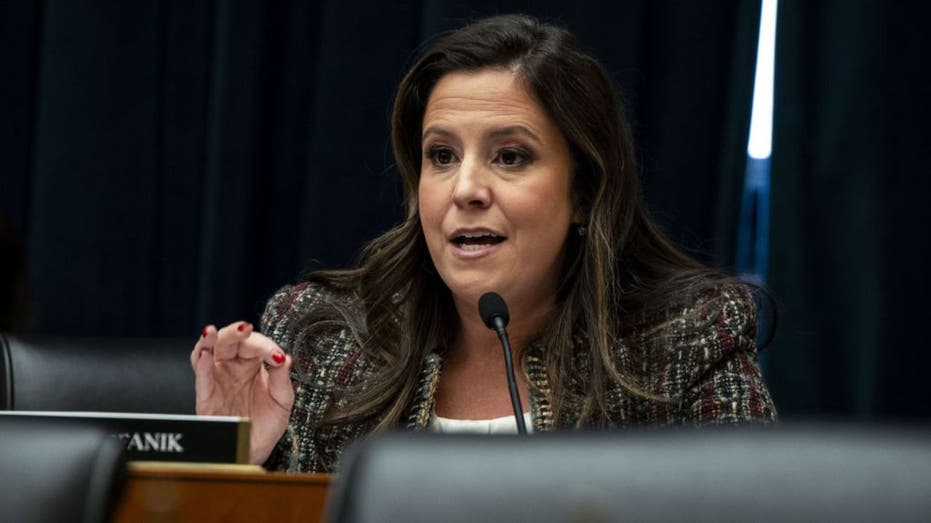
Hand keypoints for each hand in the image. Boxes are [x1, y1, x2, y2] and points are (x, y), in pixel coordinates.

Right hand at [191, 321, 294, 464]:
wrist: (254, 451)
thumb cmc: (266, 424)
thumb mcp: (282, 401)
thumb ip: (282, 379)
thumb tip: (287, 358)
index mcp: (252, 364)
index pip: (255, 344)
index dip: (266, 346)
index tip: (278, 357)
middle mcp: (232, 368)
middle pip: (229, 341)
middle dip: (236, 332)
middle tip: (245, 328)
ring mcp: (217, 381)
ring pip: (207, 353)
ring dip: (209, 340)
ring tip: (211, 331)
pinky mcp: (206, 398)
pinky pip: (201, 378)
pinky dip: (201, 365)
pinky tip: (205, 355)